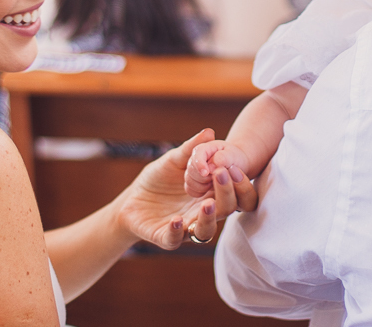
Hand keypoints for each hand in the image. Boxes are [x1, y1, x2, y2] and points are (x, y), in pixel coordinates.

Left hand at [116, 129, 257, 249]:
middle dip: (227, 194)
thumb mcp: (174, 160)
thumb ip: (191, 149)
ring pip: (205, 231)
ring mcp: (185, 228)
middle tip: (222, 175)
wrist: (131, 199)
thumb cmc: (158, 179)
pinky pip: (174, 240)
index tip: (234, 168)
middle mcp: (202, 214)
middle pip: (226, 210)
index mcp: (210, 194)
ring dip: (209, 218)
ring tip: (207, 203)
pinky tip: (176, 220)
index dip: (240, 185)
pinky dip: (176, 232)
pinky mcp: (164, 237)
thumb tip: (209, 131)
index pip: (235, 195)